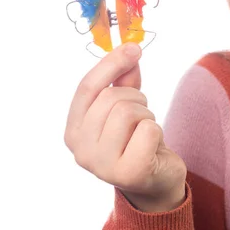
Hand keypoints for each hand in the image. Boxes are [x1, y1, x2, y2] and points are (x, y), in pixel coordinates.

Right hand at [64, 43, 186, 211]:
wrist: (156, 181)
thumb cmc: (137, 140)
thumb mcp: (126, 105)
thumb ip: (123, 80)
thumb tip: (130, 50)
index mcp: (73, 131)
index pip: (86, 88)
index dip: (111, 63)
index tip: (134, 48)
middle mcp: (80, 150)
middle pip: (110, 98)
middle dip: (135, 98)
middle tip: (142, 114)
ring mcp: (101, 165)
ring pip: (128, 111)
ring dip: (146, 114)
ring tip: (146, 130)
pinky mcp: (128, 173)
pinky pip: (148, 129)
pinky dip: (157, 131)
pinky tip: (153, 146)